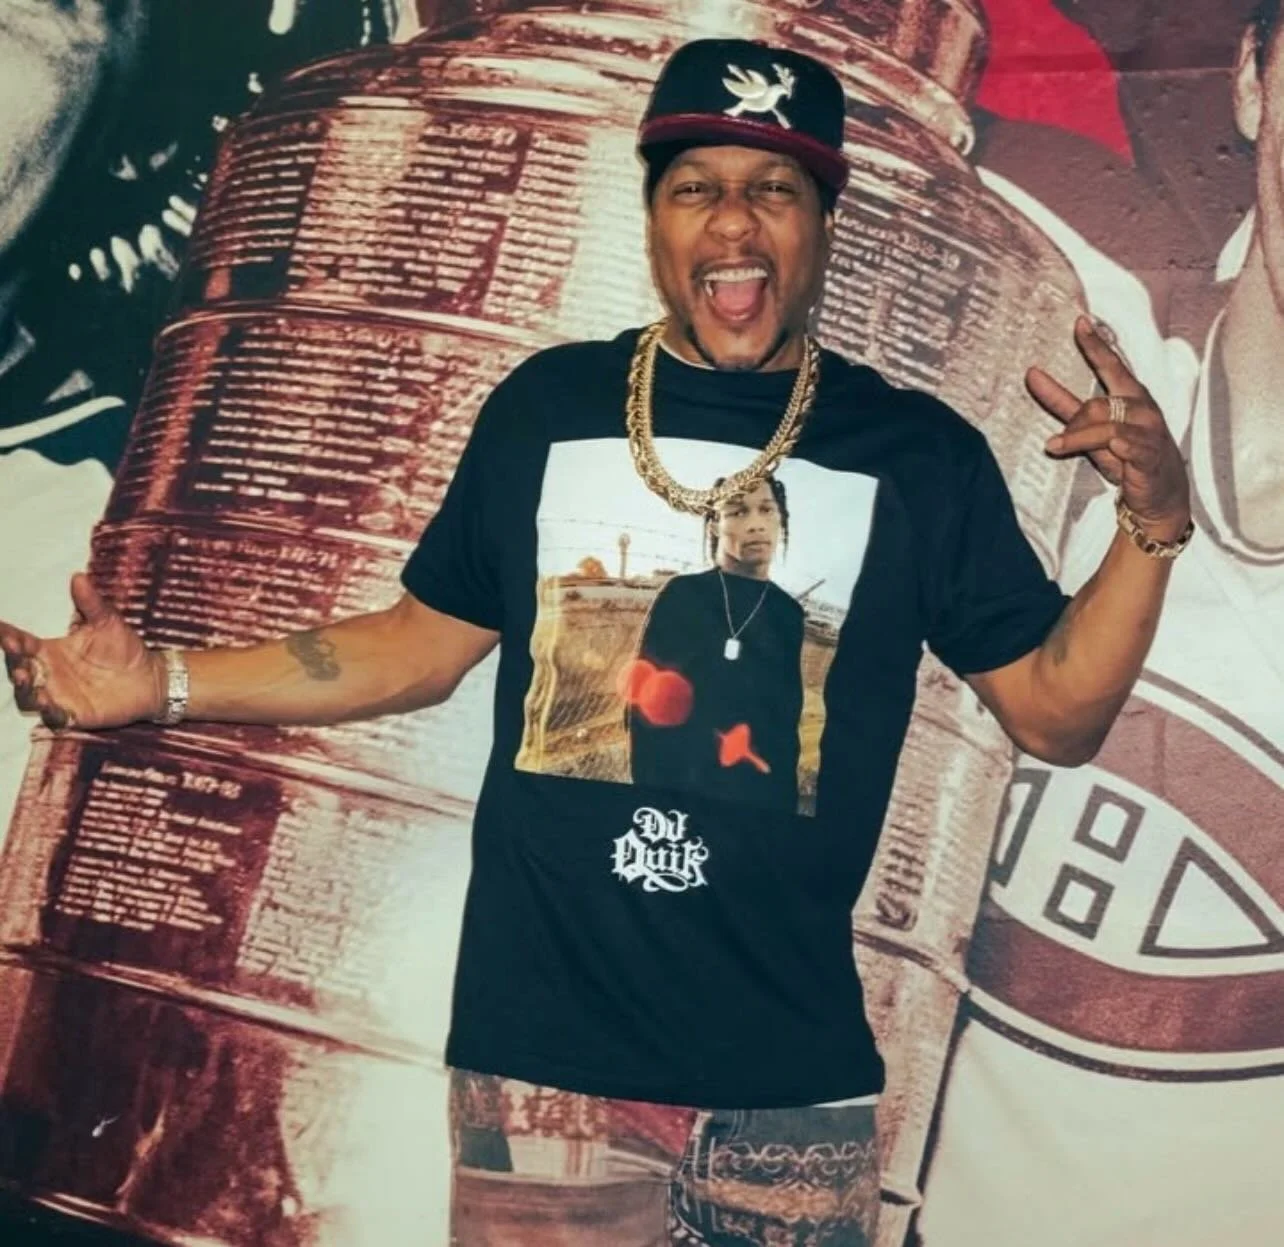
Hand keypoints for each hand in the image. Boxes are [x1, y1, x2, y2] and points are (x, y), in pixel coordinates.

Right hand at [1, 574, 163, 731]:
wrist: (150, 678)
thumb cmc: (125, 648)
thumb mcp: (109, 623)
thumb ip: (92, 604)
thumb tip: (79, 577)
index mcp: (51, 650)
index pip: (21, 642)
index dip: (8, 636)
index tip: (1, 629)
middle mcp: (49, 673)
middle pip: (19, 669)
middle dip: (13, 663)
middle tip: (16, 655)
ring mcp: (59, 695)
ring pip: (28, 697)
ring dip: (25, 690)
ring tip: (27, 680)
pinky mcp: (74, 715)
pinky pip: (54, 718)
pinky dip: (49, 713)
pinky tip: (49, 705)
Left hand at [1030, 317, 1190, 541]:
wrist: (1161, 495)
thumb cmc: (1128, 458)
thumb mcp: (1092, 431)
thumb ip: (1064, 405)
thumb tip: (1032, 376)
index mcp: (1131, 397)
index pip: (1112, 365)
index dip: (1096, 345)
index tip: (1080, 322)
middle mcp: (1142, 408)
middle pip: (1096, 404)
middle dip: (1073, 424)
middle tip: (1057, 443)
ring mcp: (1148, 431)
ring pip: (1103, 424)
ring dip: (1075, 438)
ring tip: (1053, 447)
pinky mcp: (1149, 454)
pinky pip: (1119, 442)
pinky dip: (1101, 445)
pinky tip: (1101, 450)